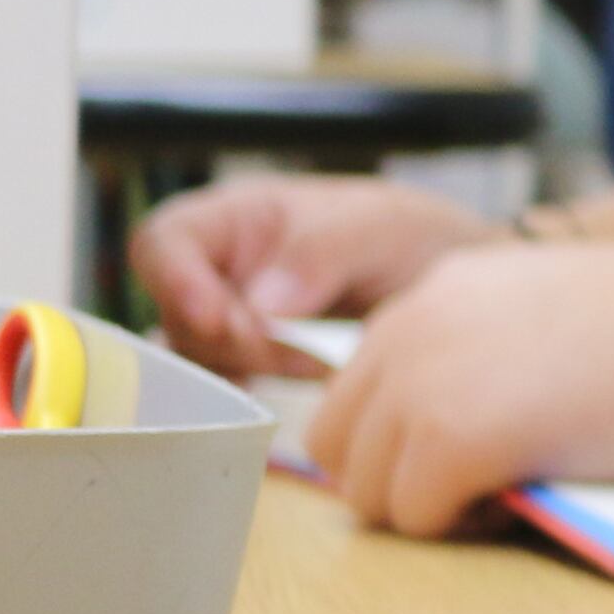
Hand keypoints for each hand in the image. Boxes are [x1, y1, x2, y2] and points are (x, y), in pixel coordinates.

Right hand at [131, 174, 502, 375]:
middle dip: (234, 338)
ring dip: (256, 367)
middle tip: (300, 347)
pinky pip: (224, 389)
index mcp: (236, 219)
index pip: (164, 242)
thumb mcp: (377, 226)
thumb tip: (261, 307)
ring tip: (325, 355)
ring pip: (201, 358)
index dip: (174, 280)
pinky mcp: (250, 367)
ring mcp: (229, 321)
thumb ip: (320, 254)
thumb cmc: (408, 236)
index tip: (222, 318)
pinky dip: (256, 394)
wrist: (449, 283)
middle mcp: (219, 270)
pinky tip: (303, 381)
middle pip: (179, 313)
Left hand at [310, 242, 613, 534]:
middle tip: (481, 486)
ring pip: (364, 491)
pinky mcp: (453, 441)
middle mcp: (411, 325)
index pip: (358, 385)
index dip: (406, 435)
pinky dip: (465, 528)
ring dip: (427, 509)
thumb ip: (491, 343)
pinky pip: (416, 518)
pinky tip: (523, 502)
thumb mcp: (557, 307)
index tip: (477, 448)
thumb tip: (466, 411)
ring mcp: (425, 383)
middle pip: (337, 440)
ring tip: (507, 495)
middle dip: (396, 478)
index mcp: (437, 288)